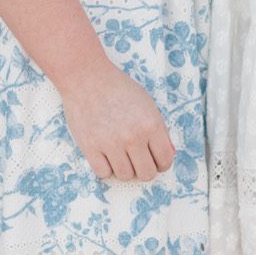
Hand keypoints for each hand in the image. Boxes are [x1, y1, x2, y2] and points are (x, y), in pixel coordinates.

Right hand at [58, 62, 176, 181]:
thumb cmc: (118, 88)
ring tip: (121, 155)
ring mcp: (111, 143)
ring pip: (125, 176)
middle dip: (145, 169)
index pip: (165, 160)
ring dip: (125, 169)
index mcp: (151, 124)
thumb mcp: (147, 104)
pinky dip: (106, 167)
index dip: (162, 164)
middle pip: (147, 174)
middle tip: (138, 160)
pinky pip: (104, 173)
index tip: (156, 161)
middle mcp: (133, 136)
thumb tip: (168, 153)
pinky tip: (106, 154)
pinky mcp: (90, 148)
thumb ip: (159, 130)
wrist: (87, 78)